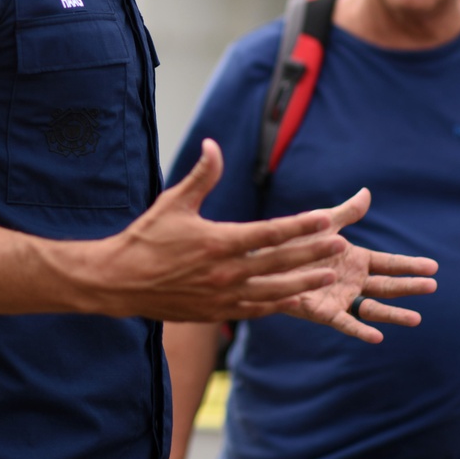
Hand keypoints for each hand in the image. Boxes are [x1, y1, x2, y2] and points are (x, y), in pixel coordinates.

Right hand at [98, 139, 345, 320]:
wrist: (119, 282)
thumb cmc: (146, 238)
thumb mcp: (173, 202)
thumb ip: (201, 176)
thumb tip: (213, 145)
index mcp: (217, 242)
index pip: (269, 233)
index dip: (300, 226)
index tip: (325, 220)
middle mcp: (224, 272)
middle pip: (278, 262)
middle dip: (312, 253)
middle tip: (340, 245)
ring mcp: (221, 296)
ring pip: (272, 290)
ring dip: (302, 282)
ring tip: (328, 275)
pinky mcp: (215, 312)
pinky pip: (254, 309)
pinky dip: (277, 303)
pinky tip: (295, 298)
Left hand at [283, 188, 437, 342]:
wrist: (266, 259)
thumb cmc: (294, 240)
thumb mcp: (323, 223)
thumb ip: (347, 212)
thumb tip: (367, 193)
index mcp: (355, 260)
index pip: (389, 264)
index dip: (410, 265)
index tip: (433, 267)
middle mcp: (352, 281)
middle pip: (387, 286)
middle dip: (409, 286)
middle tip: (432, 286)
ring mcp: (341, 298)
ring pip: (373, 309)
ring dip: (394, 314)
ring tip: (416, 319)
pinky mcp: (324, 312)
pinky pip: (345, 323)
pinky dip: (361, 331)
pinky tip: (377, 337)